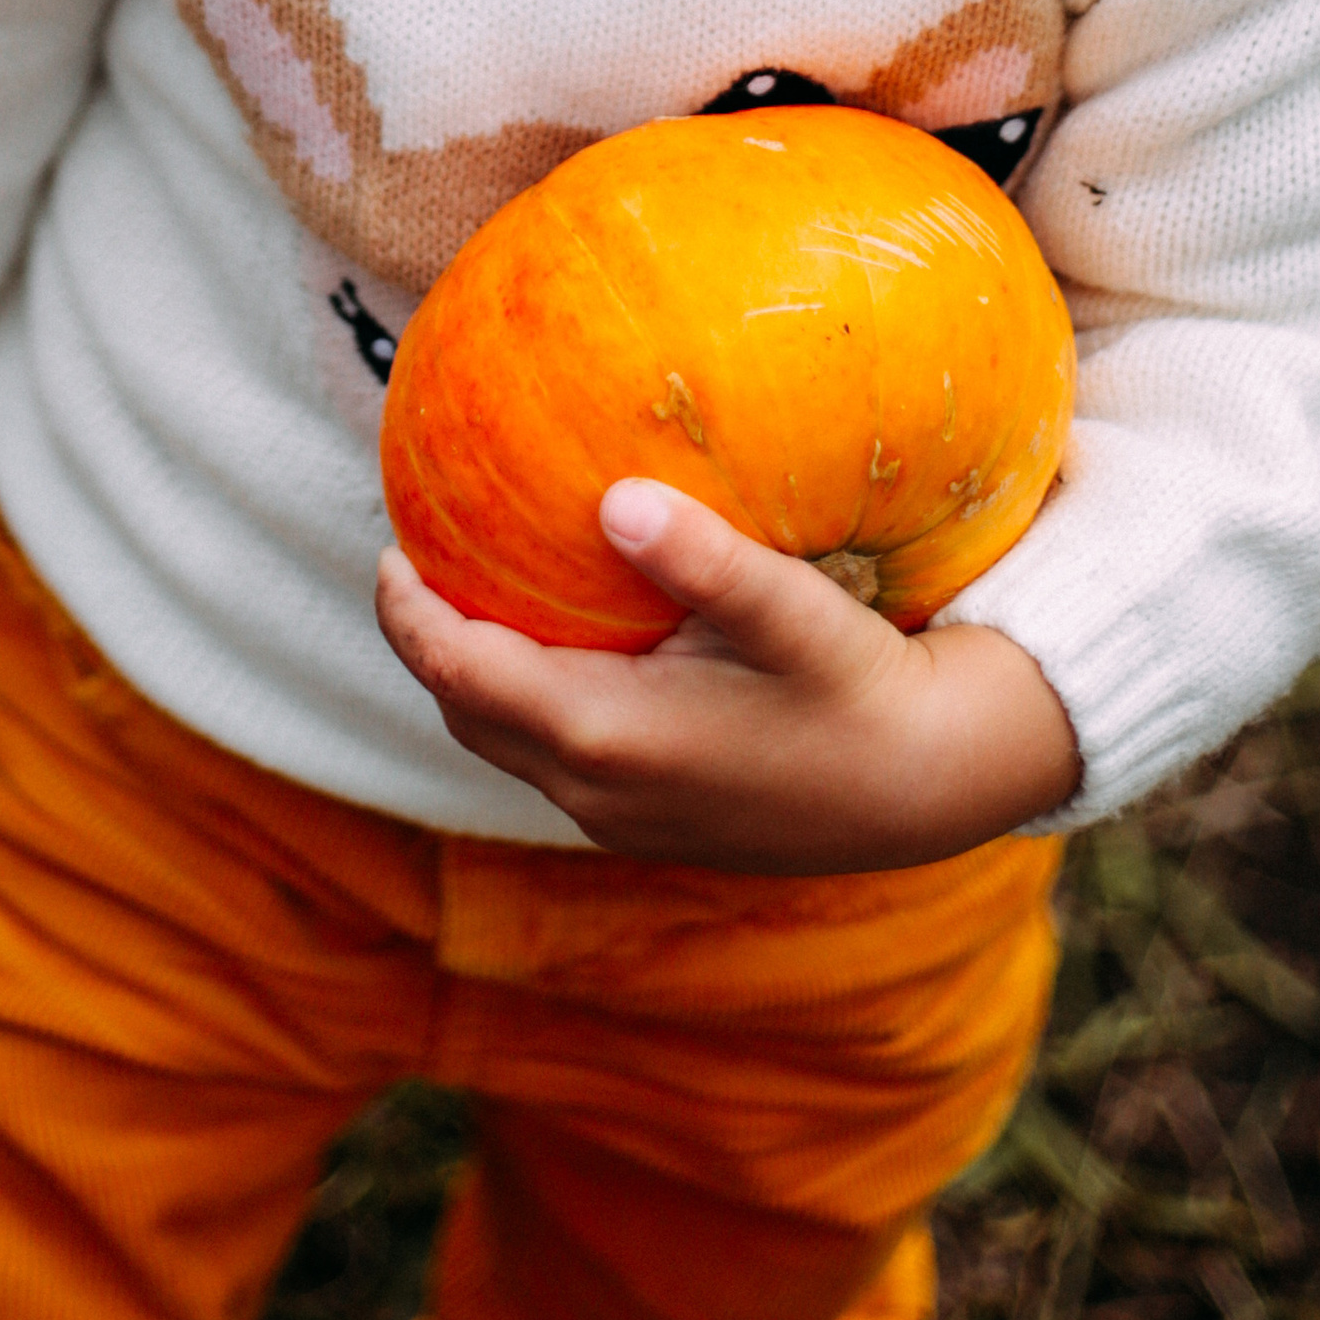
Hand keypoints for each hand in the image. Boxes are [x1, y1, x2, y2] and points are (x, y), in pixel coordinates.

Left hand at [375, 478, 1079, 872]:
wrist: (928, 789)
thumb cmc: (861, 688)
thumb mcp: (792, 614)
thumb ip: (704, 558)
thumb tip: (613, 499)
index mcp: (606, 736)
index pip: (459, 673)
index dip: (409, 613)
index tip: (391, 543)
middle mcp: (596, 789)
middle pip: (465, 712)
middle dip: (428, 640)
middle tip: (420, 553)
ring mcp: (621, 816)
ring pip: (507, 742)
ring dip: (475, 673)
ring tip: (476, 588)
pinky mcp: (650, 820)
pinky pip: (554, 756)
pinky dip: (526, 699)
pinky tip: (562, 642)